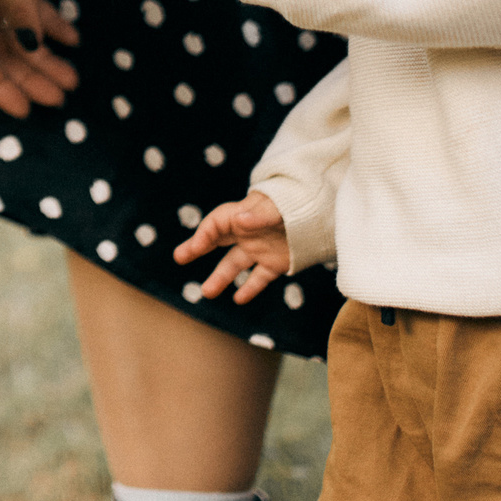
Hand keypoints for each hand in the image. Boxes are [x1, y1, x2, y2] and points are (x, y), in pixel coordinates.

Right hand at [0, 0, 79, 116]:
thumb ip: (17, 4)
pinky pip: (32, 7)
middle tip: (64, 97)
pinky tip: (74, 38)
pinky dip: (52, 24)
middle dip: (31, 76)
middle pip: (1, 51)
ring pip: (19, 33)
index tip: (26, 110)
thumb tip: (33, 47)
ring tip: (74, 78)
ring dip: (45, 56)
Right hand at [171, 190, 292, 304]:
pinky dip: (250, 289)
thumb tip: (240, 221)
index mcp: (242, 215)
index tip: (194, 248)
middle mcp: (246, 233)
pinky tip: (239, 299)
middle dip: (197, 249)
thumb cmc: (296, 201)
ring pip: (234, 265)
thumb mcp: (277, 206)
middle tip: (179, 258)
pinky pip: (259, 278)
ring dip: (220, 278)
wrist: (321, 209)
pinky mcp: (275, 263)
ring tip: (207, 293)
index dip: (203, 235)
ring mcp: (259, 249)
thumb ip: (260, 214)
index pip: (216, 225)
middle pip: (216, 242)